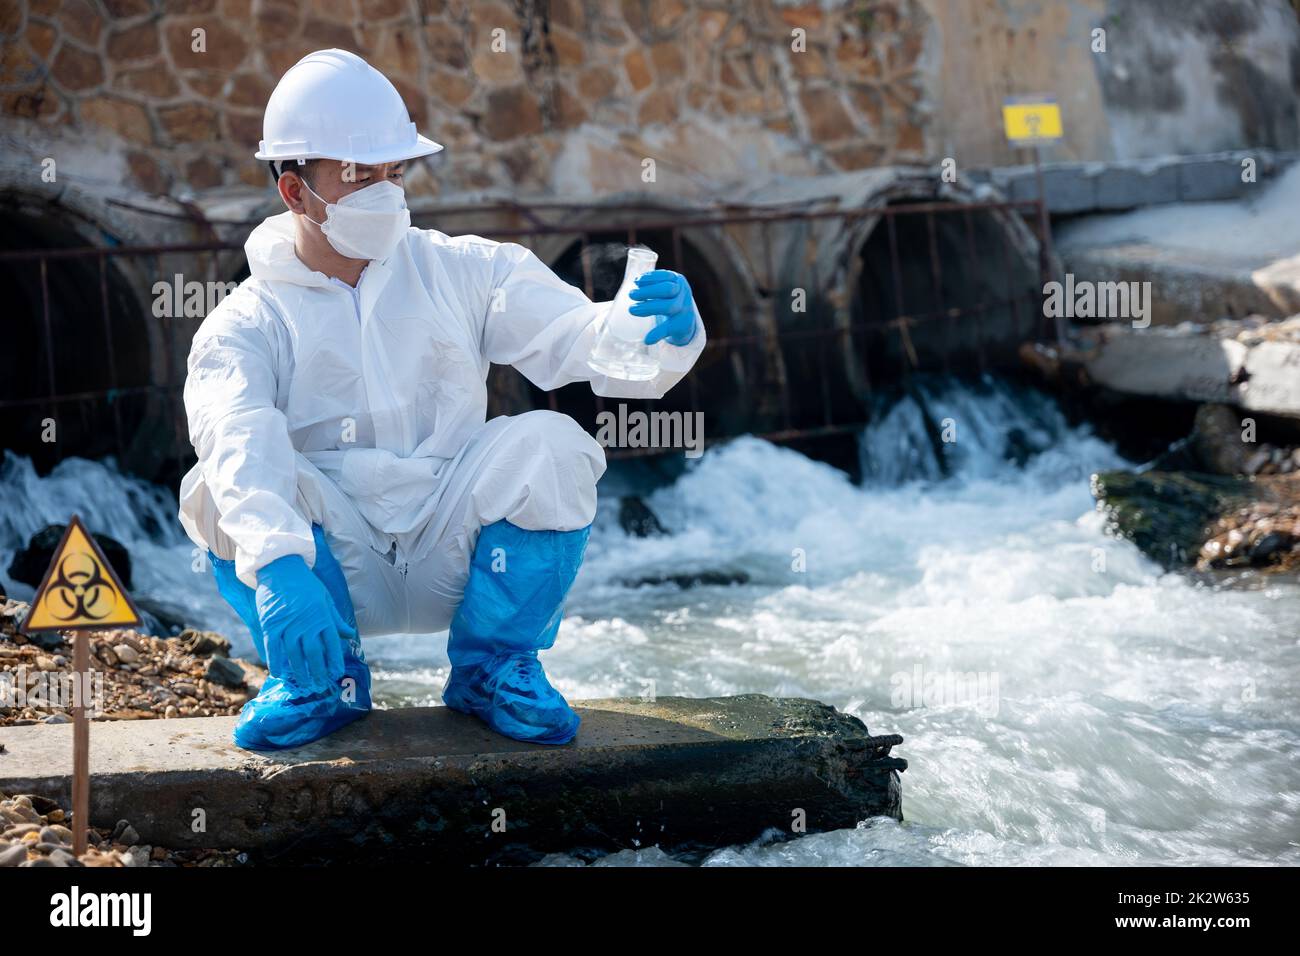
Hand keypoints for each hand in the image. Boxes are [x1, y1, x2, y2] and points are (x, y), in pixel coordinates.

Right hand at [255, 555, 350, 693]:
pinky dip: (276, 662)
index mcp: (323, 617)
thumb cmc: (305, 583)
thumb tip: (350, 635)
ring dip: (299, 672)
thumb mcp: (326, 599)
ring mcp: (288, 625)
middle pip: (314, 654)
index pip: (332, 645)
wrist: (281, 566)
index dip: (334, 662)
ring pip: (294, 655)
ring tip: (303, 684)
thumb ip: (336, 620)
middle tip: (318, 686)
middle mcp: (307, 624)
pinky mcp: (271, 624)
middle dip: (317, 672)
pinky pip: (274, 648)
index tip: (335, 674)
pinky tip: (280, 673)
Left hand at [629, 269, 697, 345]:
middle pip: (667, 289)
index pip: (666, 276)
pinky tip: (647, 339)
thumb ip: (652, 284)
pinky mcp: (681, 325)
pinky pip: (668, 329)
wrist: (686, 321)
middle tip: (631, 295)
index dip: (651, 277)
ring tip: (632, 309)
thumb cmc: (669, 299)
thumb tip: (636, 281)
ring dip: (648, 307)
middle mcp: (683, 294)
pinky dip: (657, 334)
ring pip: (668, 306)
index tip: (636, 281)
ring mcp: (684, 309)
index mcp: (678, 281)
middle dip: (648, 291)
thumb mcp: (664, 288)